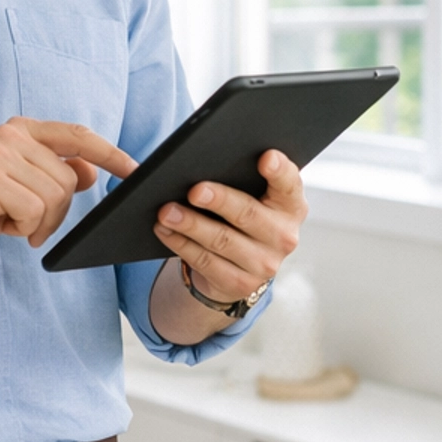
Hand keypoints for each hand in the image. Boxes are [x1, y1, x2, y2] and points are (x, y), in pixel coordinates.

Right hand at [0, 118, 136, 255]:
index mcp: (19, 130)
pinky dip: (23, 228)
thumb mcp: (18, 183)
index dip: (111, 153)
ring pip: (54, 197)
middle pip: (68, 179)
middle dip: (56, 212)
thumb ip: (52, 171)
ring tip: (10, 222)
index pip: (78, 136)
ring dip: (37, 222)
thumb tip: (90, 171)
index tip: (135, 169)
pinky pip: (33, 212)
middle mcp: (10, 136)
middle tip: (28, 223)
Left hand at [153, 149, 306, 302]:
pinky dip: (182, 244)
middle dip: (220, 200)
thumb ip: (226, 170)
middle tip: (194, 190)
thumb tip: (152, 160)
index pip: (289, 183)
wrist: (240, 266)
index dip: (279, 170)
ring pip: (223, 240)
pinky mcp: (242, 284)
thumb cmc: (239, 215)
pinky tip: (165, 231)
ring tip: (166, 212)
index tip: (265, 157)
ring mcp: (265, 263)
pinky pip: (206, 262)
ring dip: (191, 225)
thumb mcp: (244, 193)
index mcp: (290, 204)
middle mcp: (284, 235)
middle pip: (249, 213)